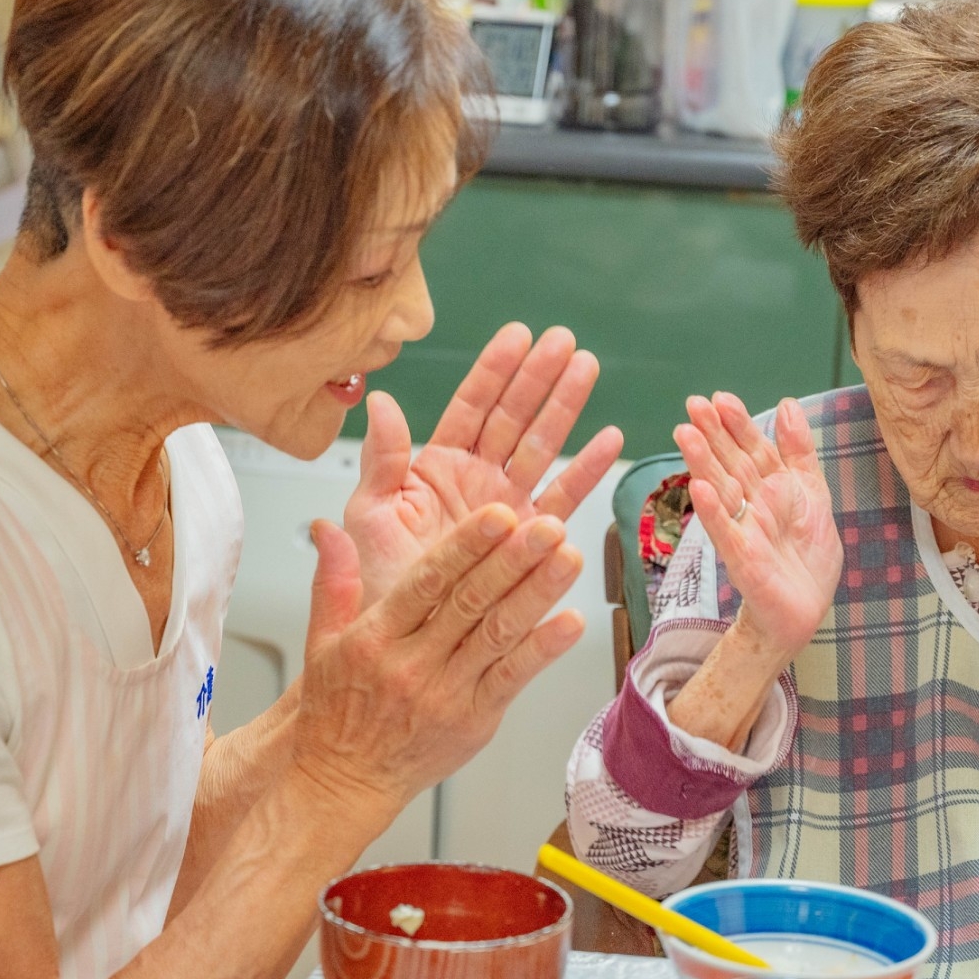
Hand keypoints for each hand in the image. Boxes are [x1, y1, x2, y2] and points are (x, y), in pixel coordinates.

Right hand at [294, 504, 585, 812]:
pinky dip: (543, 651)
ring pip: (497, 635)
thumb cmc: (336, 712)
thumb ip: (333, 581)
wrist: (343, 782)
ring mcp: (446, 693)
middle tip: (548, 527)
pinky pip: (512, 680)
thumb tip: (325, 528)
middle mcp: (413, 664)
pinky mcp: (473, 721)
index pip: (427, 582)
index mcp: (377, 637)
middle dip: (512, 561)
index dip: (465, 547)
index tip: (498, 517)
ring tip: (568, 559)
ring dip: (537, 594)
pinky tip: (570, 623)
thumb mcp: (321, 641)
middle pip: (469, 603)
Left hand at [344, 324, 623, 607]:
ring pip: (541, 445)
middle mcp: (476, 481)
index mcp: (435, 468)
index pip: (470, 405)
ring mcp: (507, 507)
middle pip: (512, 415)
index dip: (495, 369)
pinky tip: (607, 438)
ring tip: (587, 367)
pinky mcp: (530, 540)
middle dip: (539, 375)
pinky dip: (586, 469)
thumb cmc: (378, 585)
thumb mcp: (371, 516)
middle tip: (564, 341)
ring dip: (565, 406)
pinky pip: (562, 497)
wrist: (403, 643)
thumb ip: (381, 459)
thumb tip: (380, 401)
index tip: (518, 335)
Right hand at [674, 393, 841, 655]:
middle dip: (712, 434)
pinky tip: (699, 490)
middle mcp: (752, 504)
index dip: (737, 423)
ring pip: (721, 491)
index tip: (720, 397)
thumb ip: (798, 450)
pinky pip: (727, 533)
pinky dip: (714, 512)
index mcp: (769, 486)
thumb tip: (786, 404)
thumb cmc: (806, 553)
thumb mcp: (812, 491)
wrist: (807, 605)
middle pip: (730, 463)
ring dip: (702, 463)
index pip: (751, 447)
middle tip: (693, 405)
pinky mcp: (743, 560)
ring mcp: (744, 530)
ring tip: (686, 435)